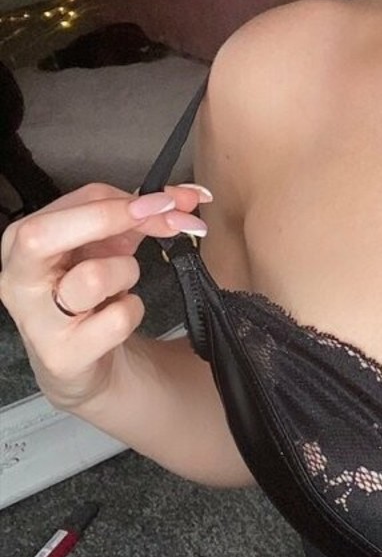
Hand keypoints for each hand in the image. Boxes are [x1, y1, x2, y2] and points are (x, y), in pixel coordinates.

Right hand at [0, 182, 211, 411]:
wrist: (82, 360)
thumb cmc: (92, 293)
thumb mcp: (112, 245)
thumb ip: (145, 215)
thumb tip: (188, 195)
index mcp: (22, 239)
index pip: (74, 201)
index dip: (127, 198)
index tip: (171, 201)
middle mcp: (17, 278)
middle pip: (43, 234)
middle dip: (110, 219)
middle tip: (162, 218)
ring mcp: (35, 320)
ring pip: (92, 277)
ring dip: (126, 273)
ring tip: (121, 285)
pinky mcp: (61, 356)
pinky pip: (116, 320)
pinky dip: (132, 311)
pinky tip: (119, 315)